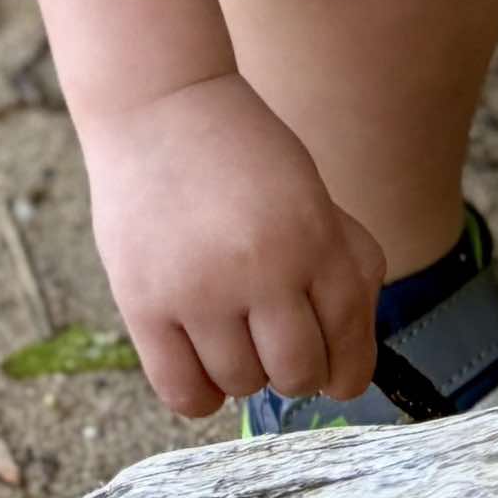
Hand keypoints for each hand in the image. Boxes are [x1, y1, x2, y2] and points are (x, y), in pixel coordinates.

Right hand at [85, 75, 385, 420]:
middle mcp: (261, 267)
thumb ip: (344, 265)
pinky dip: (203, 393)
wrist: (158, 104)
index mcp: (313, 234)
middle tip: (282, 346)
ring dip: (247, 372)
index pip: (349, 338)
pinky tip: (205, 362)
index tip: (340, 376)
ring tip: (235, 332)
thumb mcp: (312, 193)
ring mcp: (198, 289)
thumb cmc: (243, 152)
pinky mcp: (144, 304)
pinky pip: (183, 392)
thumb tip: (352, 353)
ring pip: (242, 384)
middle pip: (298, 373)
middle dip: (300, 370)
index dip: (350, 370)